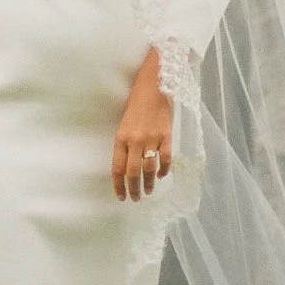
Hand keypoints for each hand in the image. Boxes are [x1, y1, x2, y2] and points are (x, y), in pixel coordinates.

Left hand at [112, 46, 172, 201]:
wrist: (154, 85)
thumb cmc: (136, 103)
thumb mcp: (124, 123)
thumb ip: (124, 143)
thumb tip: (126, 165)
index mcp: (121, 137)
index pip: (117, 168)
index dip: (118, 185)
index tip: (121, 196)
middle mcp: (135, 140)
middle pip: (133, 173)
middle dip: (134, 190)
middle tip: (135, 199)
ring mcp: (152, 139)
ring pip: (150, 169)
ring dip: (148, 184)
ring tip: (148, 192)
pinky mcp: (167, 136)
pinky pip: (166, 159)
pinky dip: (164, 170)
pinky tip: (161, 175)